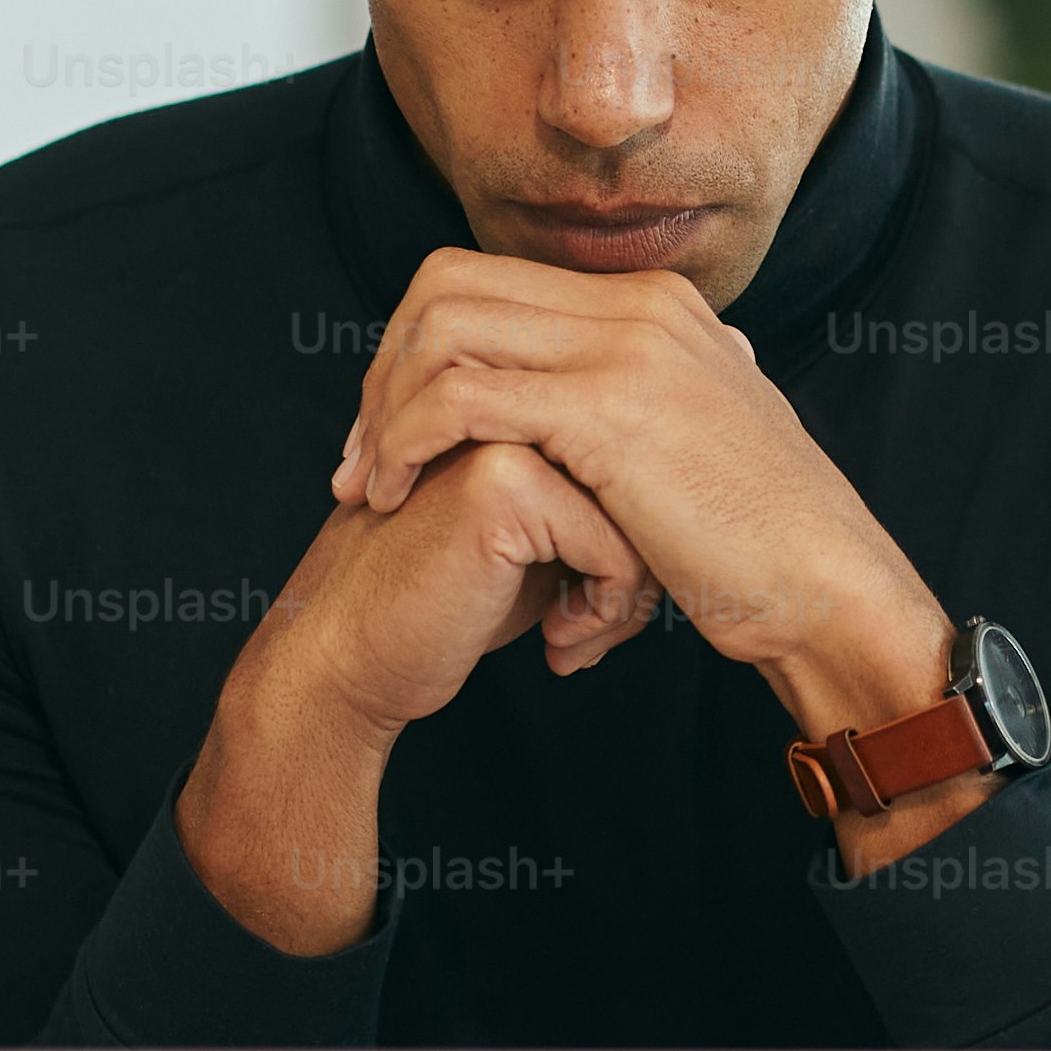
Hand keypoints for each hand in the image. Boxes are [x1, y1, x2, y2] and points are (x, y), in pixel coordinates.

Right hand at [181, 437, 652, 954]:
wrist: (352, 659)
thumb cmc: (453, 604)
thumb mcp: (546, 540)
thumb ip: (606, 494)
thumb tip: (698, 496)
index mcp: (527, 391)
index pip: (647, 451)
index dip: (645, 539)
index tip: (607, 602)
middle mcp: (515, 393)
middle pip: (652, 475)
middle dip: (644, 565)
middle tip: (598, 627)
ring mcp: (506, 426)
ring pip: (644, 508)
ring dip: (628, 592)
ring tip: (581, 636)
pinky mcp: (503, 479)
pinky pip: (618, 549)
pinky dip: (607, 611)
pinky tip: (560, 646)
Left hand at [329, 249, 991, 874]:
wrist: (829, 591)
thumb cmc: (763, 549)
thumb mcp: (697, 449)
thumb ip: (642, 410)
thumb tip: (591, 410)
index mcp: (653, 303)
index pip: (488, 278)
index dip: (415, 348)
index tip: (389, 433)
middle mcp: (638, 304)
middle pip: (447, 283)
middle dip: (382, 369)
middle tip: (361, 460)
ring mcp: (626, 348)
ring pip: (443, 327)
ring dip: (383, 407)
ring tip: (370, 486)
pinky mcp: (609, 411)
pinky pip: (462, 397)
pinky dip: (406, 441)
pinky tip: (398, 495)